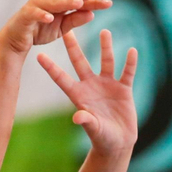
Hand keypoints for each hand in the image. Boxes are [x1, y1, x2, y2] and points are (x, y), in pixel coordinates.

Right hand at [0, 0, 110, 55]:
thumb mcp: (62, 28)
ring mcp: (36, 4)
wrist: (16, 39)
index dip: (93, 1)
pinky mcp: (25, 14)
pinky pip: (35, 14)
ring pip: (53, 2)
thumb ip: (75, 20)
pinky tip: (50, 18)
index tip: (109, 3)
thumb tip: (92, 14)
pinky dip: (42, 15)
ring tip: (78, 3)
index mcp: (59, 0)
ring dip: (65, 2)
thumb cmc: (40, 31)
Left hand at [38, 29, 138, 157]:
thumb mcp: (94, 129)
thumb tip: (77, 117)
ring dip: (106, 47)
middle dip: (73, 47)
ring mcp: (108, 86)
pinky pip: (127, 72)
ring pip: (106, 62)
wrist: (118, 143)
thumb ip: (87, 121)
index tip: (39, 56)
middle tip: (67, 29)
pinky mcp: (123, 89)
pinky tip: (132, 50)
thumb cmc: (102, 138)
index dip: (51, 68)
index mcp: (79, 96)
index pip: (62, 79)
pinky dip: (130, 63)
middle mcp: (91, 87)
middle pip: (80, 63)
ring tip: (104, 31)